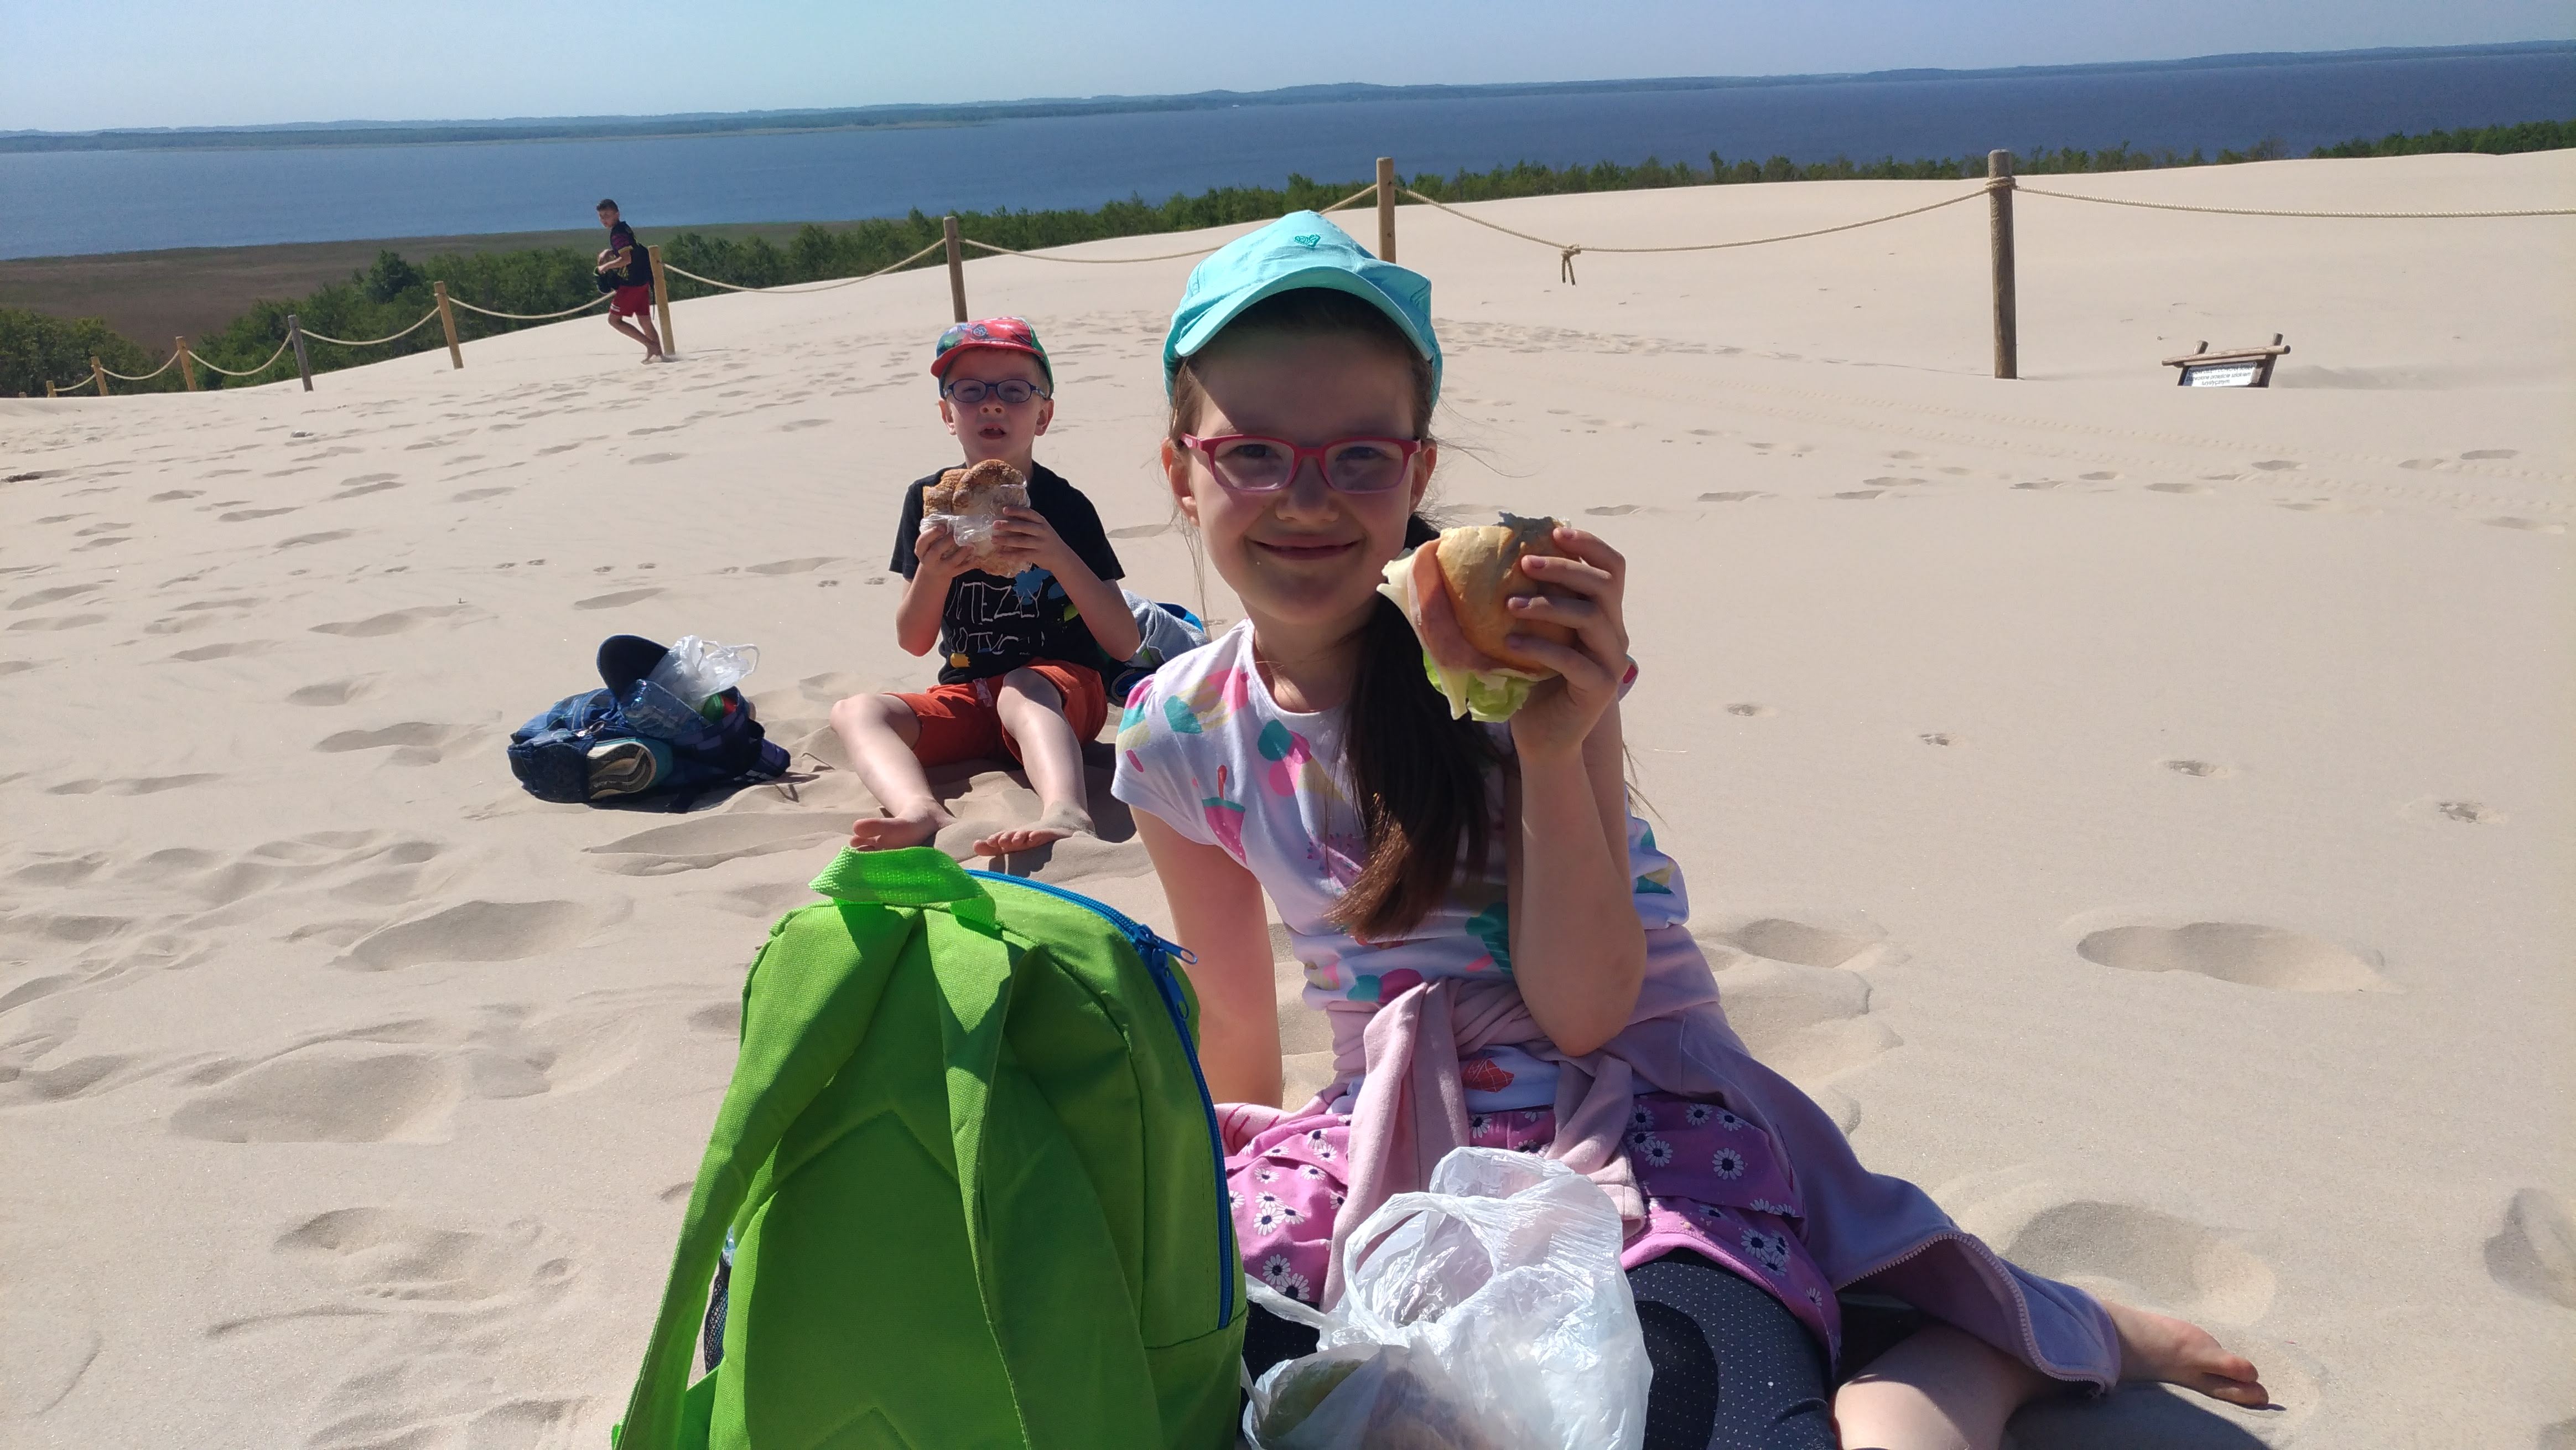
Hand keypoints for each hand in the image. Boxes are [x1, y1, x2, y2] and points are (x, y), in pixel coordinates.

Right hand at [912, 519, 972, 581]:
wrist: (932, 575)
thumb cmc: (931, 553)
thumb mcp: (927, 546)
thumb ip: (934, 536)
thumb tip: (949, 519)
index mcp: (921, 551)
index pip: (922, 541)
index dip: (932, 533)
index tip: (942, 526)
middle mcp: (929, 561)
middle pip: (936, 551)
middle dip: (947, 541)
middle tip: (956, 533)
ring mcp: (941, 569)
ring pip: (951, 561)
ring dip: (962, 553)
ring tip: (970, 545)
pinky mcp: (951, 573)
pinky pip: (961, 569)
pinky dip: (970, 564)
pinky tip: (976, 557)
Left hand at [984, 507, 1073, 574]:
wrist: (1061, 557)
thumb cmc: (1047, 540)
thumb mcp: (1042, 528)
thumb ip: (1029, 523)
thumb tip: (1006, 519)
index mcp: (1042, 522)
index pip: (1029, 513)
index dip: (1016, 511)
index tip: (1004, 510)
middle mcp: (1042, 531)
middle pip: (1023, 527)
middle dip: (1008, 525)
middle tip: (995, 525)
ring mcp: (1040, 544)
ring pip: (1020, 541)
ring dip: (1005, 540)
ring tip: (993, 539)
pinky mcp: (1038, 555)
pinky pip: (1021, 555)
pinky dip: (1009, 555)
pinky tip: (999, 554)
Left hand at [1501, 526, 1628, 759]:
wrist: (1545, 736)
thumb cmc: (1534, 679)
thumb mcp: (1534, 632)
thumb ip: (1532, 600)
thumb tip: (1496, 559)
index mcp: (1604, 613)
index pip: (1613, 568)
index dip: (1590, 545)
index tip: (1555, 532)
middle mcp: (1615, 632)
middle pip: (1603, 585)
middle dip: (1565, 568)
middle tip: (1525, 563)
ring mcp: (1612, 660)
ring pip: (1589, 617)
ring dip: (1547, 605)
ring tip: (1509, 605)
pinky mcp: (1600, 687)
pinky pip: (1572, 659)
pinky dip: (1538, 646)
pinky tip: (1509, 643)